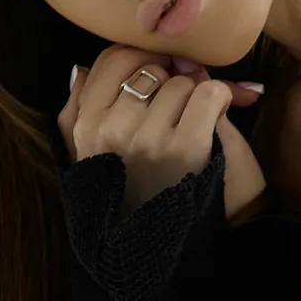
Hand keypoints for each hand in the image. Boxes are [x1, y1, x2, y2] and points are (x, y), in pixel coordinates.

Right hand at [56, 48, 267, 223]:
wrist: (178, 242)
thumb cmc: (137, 194)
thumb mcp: (91, 159)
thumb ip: (78, 113)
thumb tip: (80, 69)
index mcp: (85, 127)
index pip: (112, 59)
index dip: (143, 58)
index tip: (159, 75)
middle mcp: (111, 130)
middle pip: (151, 68)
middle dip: (171, 82)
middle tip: (178, 111)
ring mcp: (148, 138)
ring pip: (182, 82)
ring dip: (196, 98)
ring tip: (193, 126)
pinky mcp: (185, 147)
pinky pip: (208, 93)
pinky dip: (221, 100)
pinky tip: (218, 118)